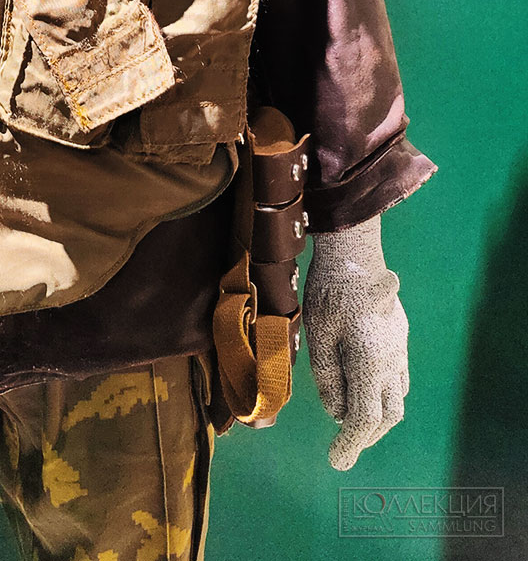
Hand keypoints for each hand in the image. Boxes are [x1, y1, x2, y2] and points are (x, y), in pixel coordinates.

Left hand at [303, 216, 408, 470]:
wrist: (355, 254)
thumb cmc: (329, 293)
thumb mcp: (318, 337)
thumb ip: (327, 379)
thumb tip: (336, 414)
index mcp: (370, 362)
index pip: (365, 417)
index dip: (350, 443)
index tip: (336, 462)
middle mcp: (392, 360)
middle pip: (389, 414)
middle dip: (367, 436)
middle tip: (343, 448)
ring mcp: (400, 348)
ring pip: (397, 397)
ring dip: (377, 416)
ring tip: (352, 423)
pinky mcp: (400, 336)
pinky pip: (397, 376)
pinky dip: (382, 393)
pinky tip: (364, 390)